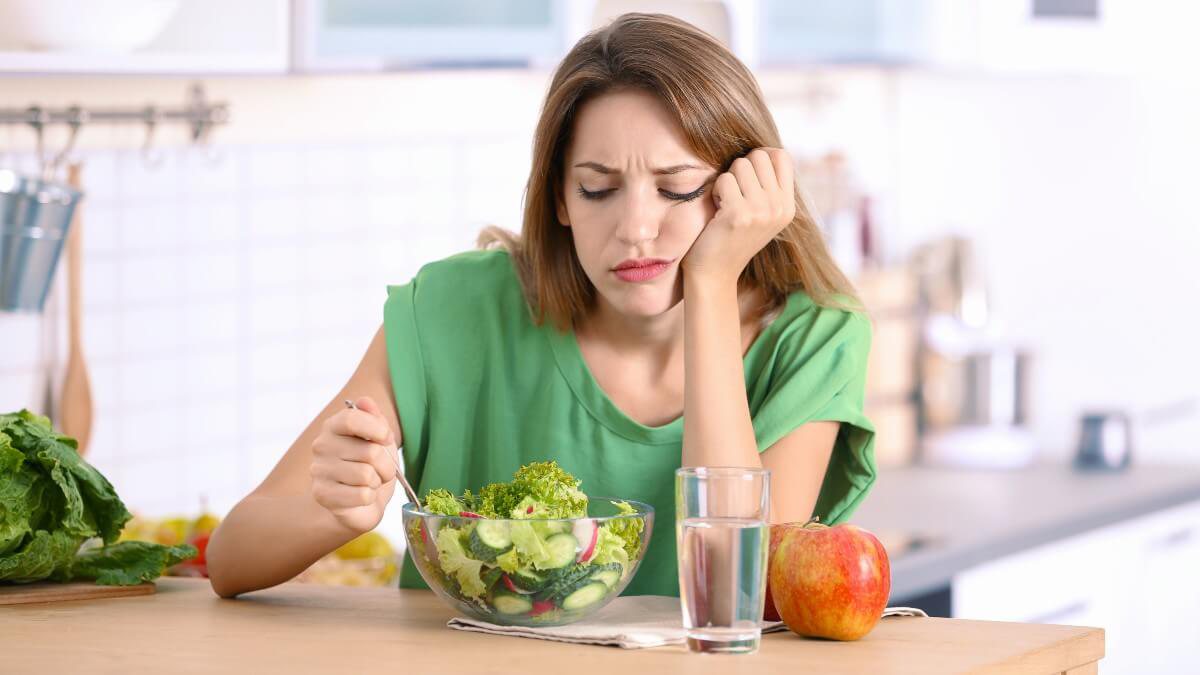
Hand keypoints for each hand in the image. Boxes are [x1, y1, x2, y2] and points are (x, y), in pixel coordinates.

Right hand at [310, 395, 397, 533]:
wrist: (361, 502)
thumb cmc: (371, 466)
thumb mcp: (380, 439)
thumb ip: (375, 418)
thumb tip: (365, 401)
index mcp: (333, 426)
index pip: (352, 419)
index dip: (377, 429)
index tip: (387, 439)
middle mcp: (321, 446)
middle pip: (369, 452)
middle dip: (386, 465)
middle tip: (380, 470)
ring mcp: (319, 471)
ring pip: (366, 475)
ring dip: (377, 482)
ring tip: (370, 483)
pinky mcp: (322, 494)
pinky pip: (362, 495)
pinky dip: (369, 498)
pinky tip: (360, 496)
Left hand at [681, 147, 795, 286]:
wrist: (714, 274)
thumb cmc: (731, 238)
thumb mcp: (761, 213)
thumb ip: (767, 185)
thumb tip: (762, 148)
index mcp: (788, 206)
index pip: (782, 156)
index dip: (760, 156)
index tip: (746, 175)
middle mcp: (780, 208)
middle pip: (760, 155)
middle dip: (740, 167)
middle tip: (733, 192)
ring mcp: (762, 211)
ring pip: (741, 164)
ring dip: (727, 179)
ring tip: (725, 201)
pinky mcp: (740, 215)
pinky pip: (725, 180)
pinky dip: (716, 191)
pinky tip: (717, 209)